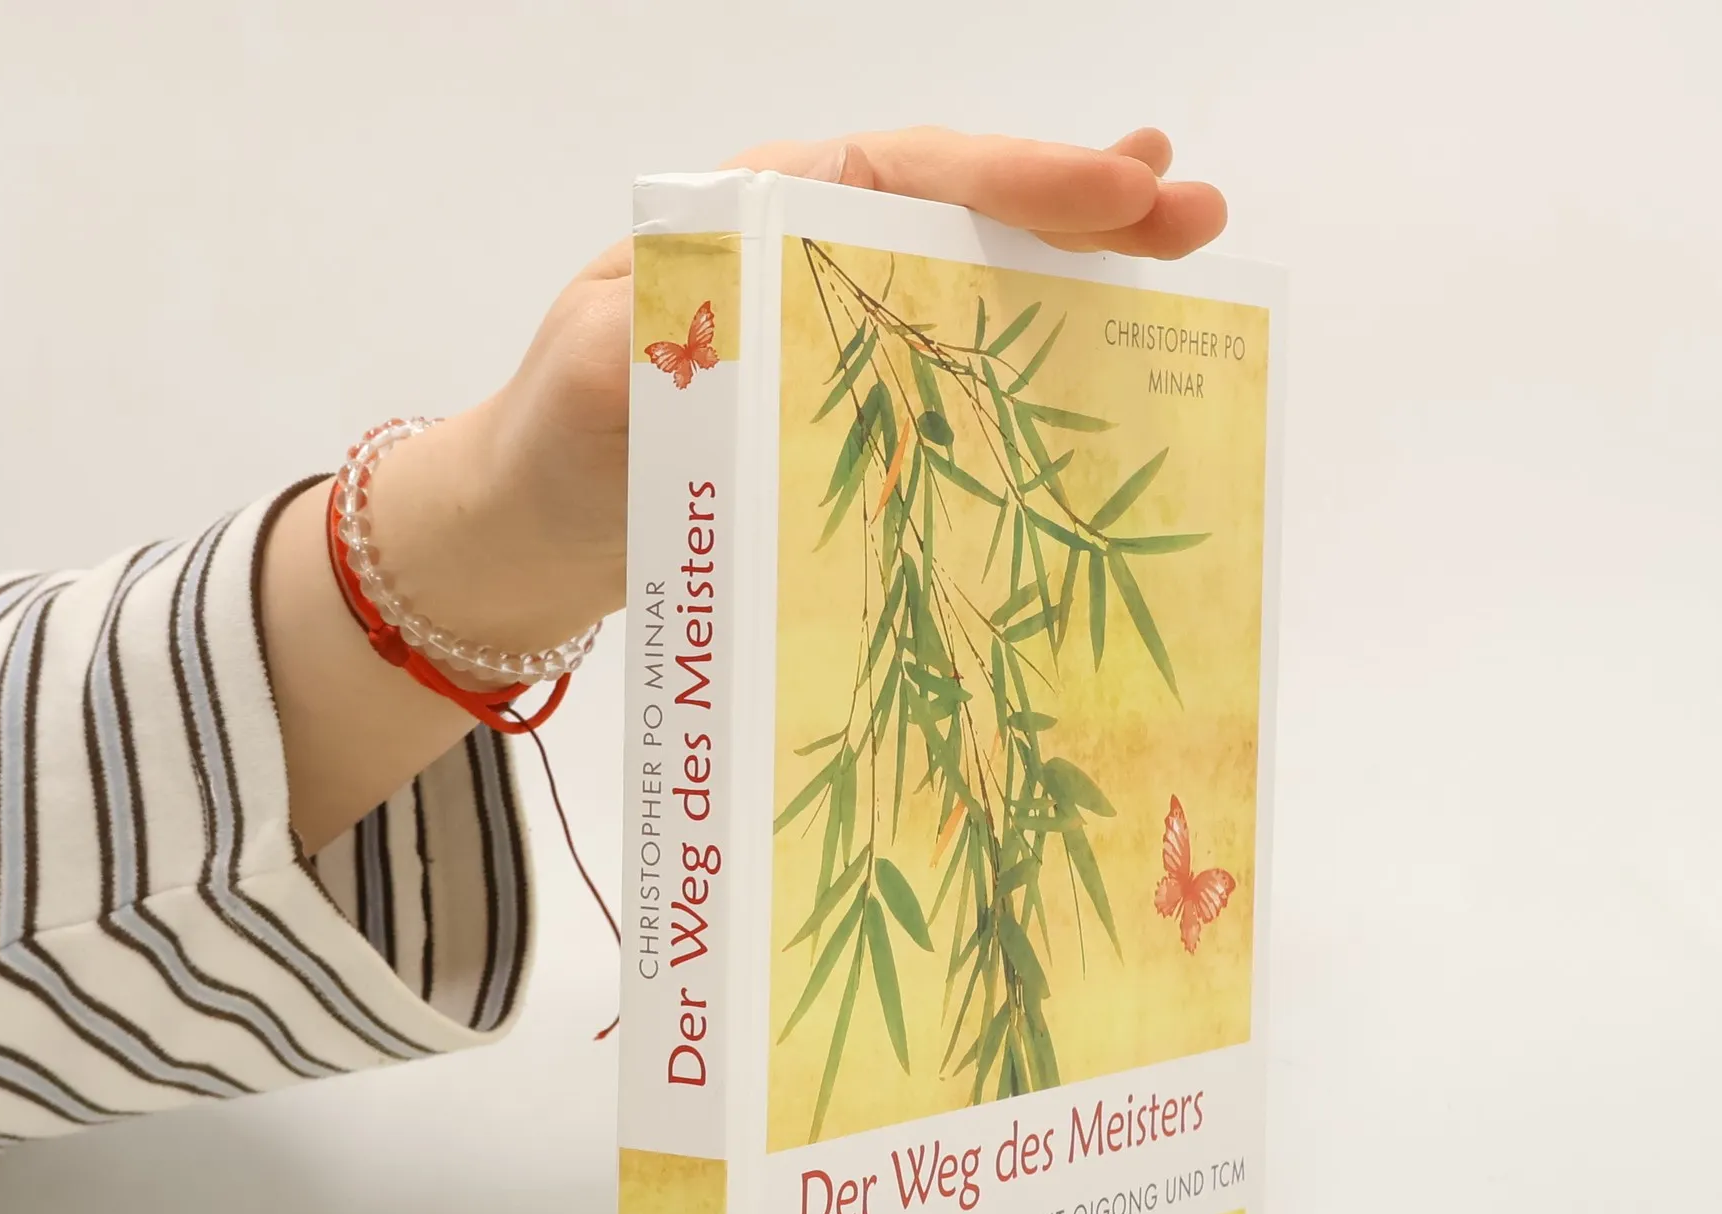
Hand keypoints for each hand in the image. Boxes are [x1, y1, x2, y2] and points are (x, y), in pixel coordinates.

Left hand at [378, 128, 1227, 650]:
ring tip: (1180, 248)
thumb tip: (759, 318)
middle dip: (1079, 206)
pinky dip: (1027, 347)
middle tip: (1194, 213)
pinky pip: (951, 365)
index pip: (898, 173)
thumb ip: (667, 336)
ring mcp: (834, 333)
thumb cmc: (552, 445)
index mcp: (751, 220)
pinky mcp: (847, 406)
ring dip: (1076, 265)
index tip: (1114, 190)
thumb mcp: (591, 379)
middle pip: (959, 209)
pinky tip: (1099, 346)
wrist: (527, 531)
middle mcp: (806, 259)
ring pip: (970, 276)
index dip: (1012, 177)